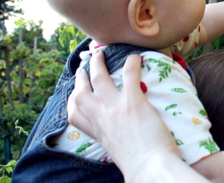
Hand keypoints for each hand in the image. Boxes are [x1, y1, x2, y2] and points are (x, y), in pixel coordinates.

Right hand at [67, 52, 189, 181]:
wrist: (150, 170)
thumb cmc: (140, 168)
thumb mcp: (118, 155)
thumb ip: (116, 143)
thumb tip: (121, 141)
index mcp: (98, 134)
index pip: (75, 116)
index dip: (72, 101)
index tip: (75, 92)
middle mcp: (101, 119)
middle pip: (81, 93)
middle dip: (81, 78)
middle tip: (84, 67)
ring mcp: (114, 108)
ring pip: (99, 78)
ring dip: (98, 63)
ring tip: (100, 53)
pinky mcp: (132, 102)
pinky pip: (128, 75)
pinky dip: (131, 63)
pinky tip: (135, 57)